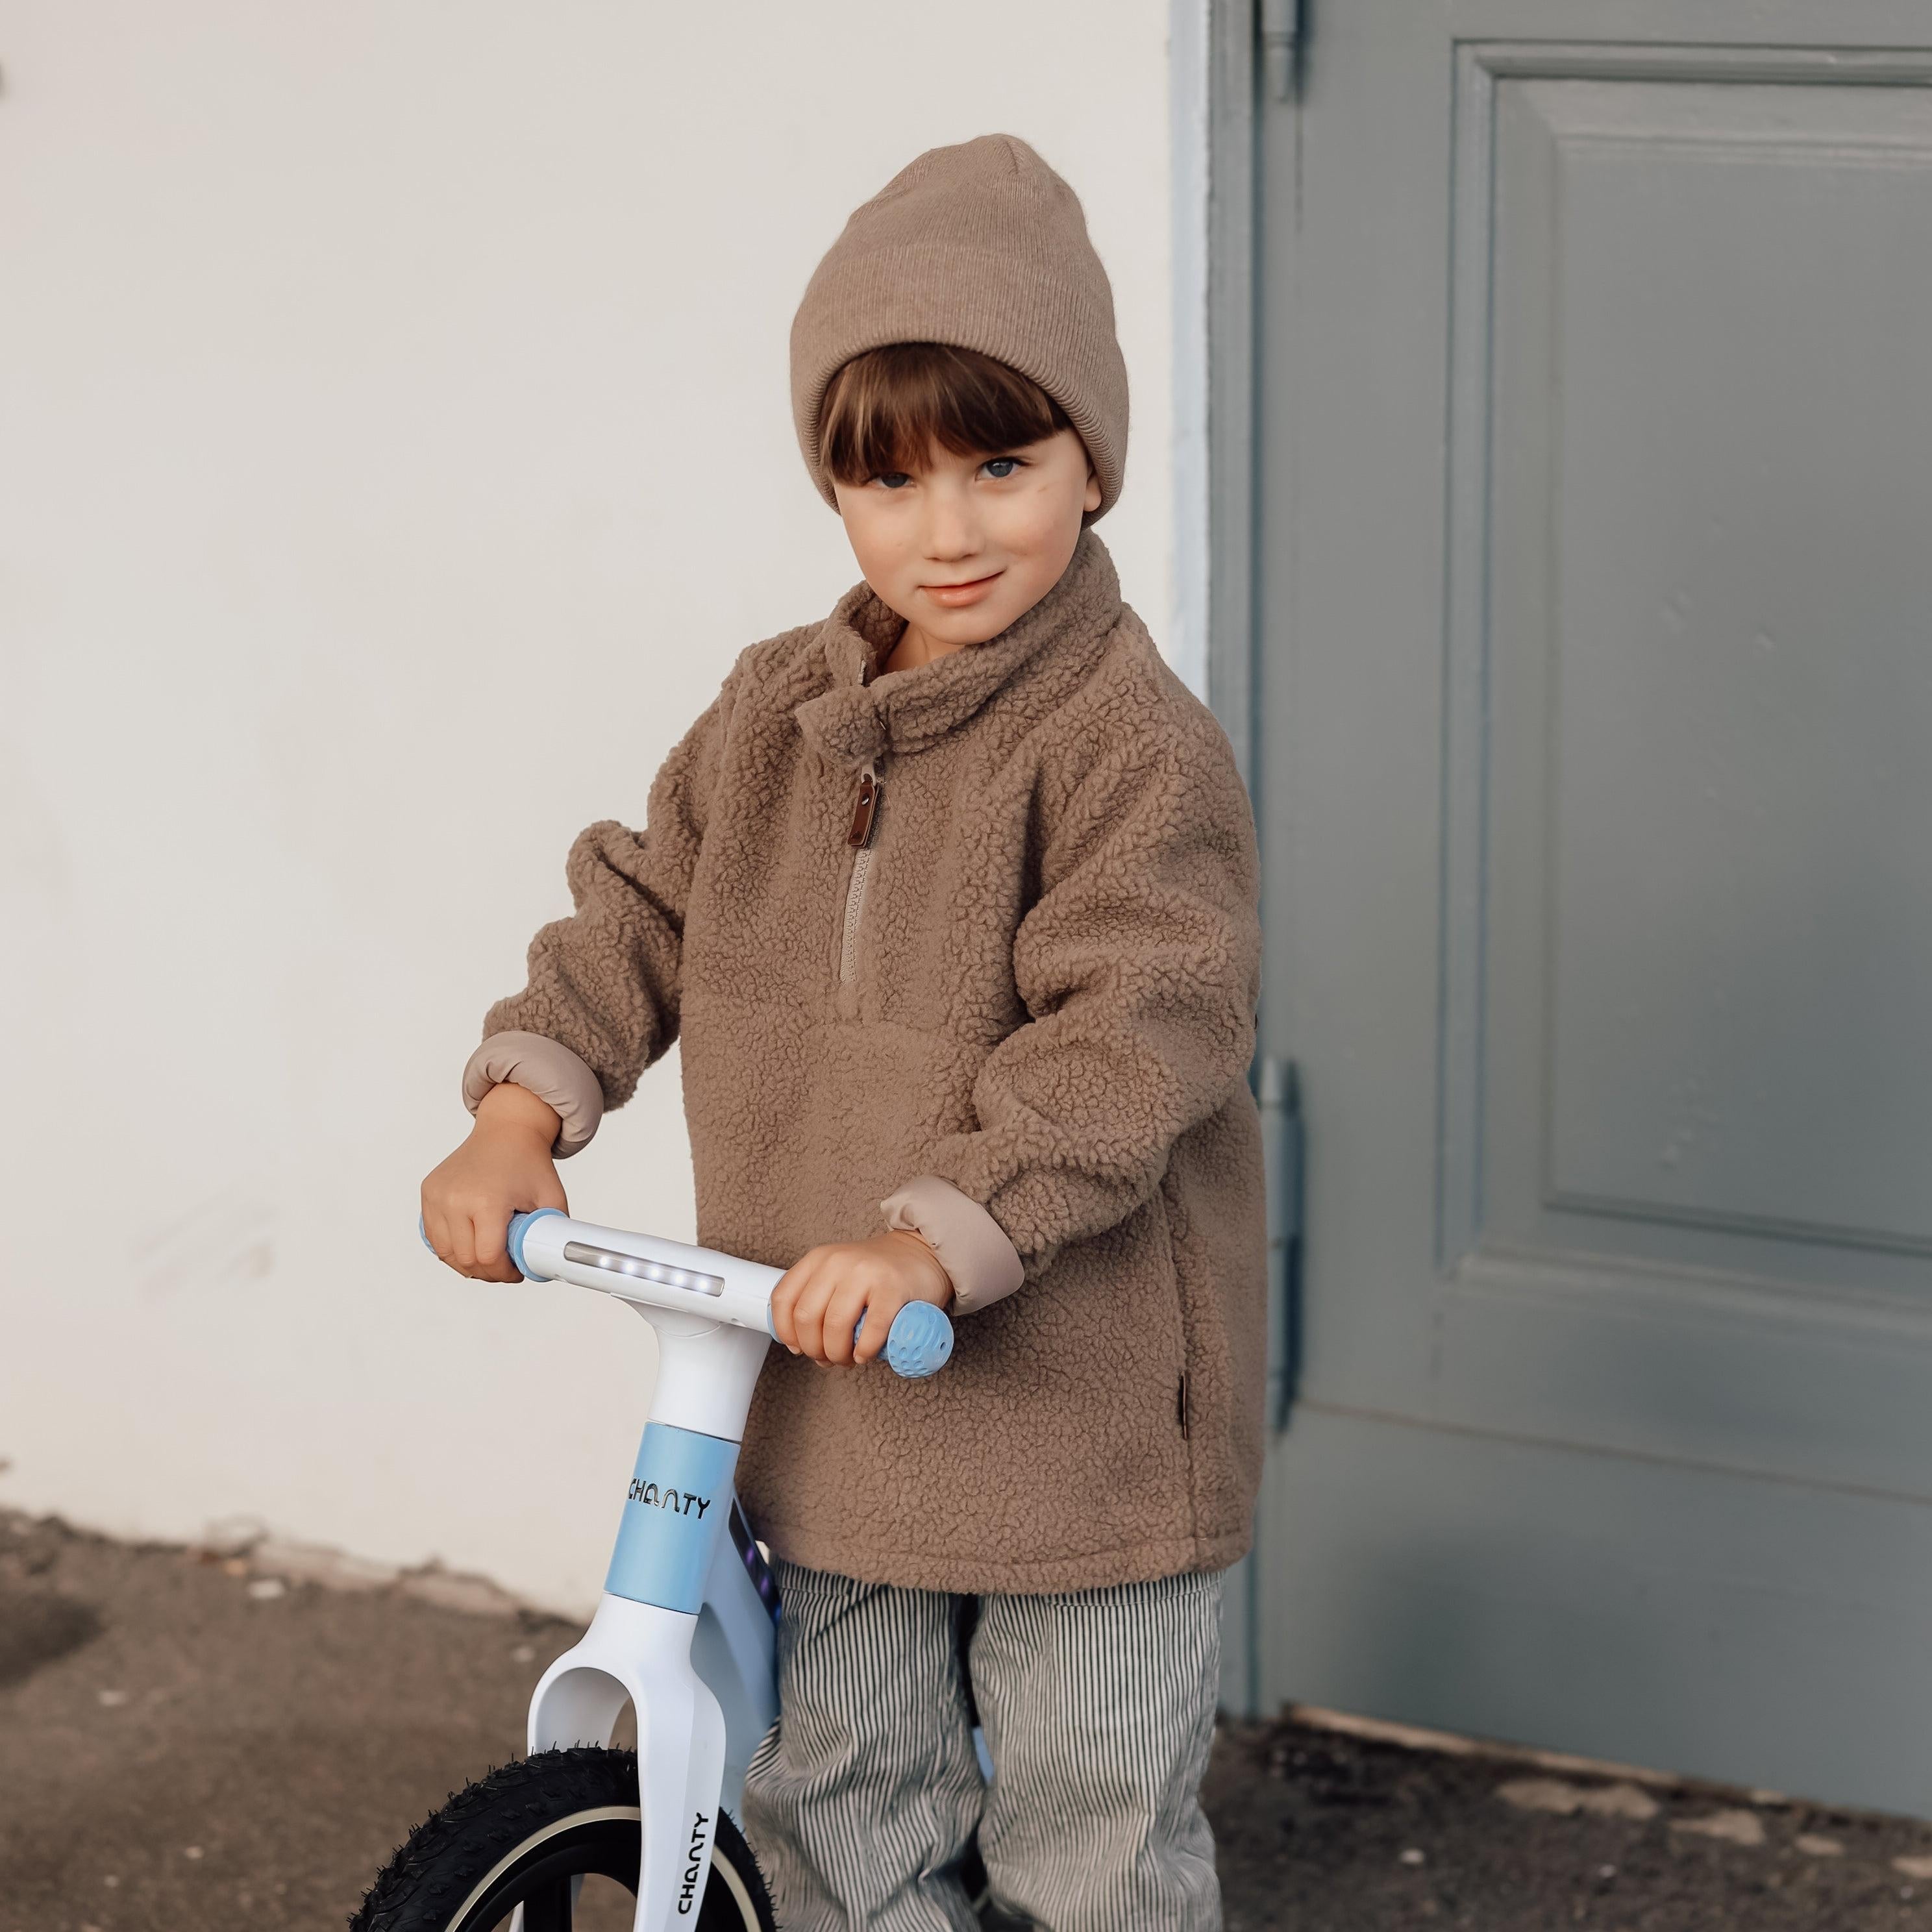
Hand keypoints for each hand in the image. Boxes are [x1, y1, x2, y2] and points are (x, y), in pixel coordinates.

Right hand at [421, 1082, 567, 1283]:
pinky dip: (450, 1248)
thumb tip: (546, 1264)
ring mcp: (437, 1195)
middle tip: (505, 1269)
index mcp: (486, 1200)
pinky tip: (470, 1245)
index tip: (516, 1272)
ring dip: (466, 1264)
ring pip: (445, 1253)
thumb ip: (550, 1233)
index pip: (488, 1257)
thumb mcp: (552, 1198)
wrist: (506, 1130)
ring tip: (488, 1260)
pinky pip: (433, 1236)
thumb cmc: (528, 1162)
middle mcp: (455, 1199)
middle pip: (465, 1260)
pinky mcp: (428, 1193)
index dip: (504, 1273)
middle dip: (488, 1272)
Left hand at [770, 1231, 954, 1366]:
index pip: (784, 1299)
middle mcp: (838, 1262)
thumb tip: (800, 1343)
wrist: (922, 1254)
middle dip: (814, 1348)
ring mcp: (866, 1273)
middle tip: (828, 1358)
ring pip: (835, 1325)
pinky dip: (865, 1350)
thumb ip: (816, 1298)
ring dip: (837, 1353)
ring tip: (848, 1358)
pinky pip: (872, 1329)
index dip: (786, 1332)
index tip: (798, 1348)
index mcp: (819, 1259)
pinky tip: (865, 1355)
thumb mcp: (836, 1274)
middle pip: (807, 1317)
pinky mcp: (893, 1288)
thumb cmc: (877, 1274)